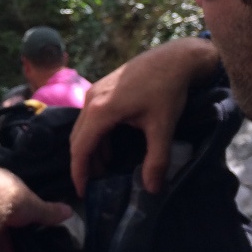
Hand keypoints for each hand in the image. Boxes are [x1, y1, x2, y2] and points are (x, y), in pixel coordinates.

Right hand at [70, 38, 219, 195]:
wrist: (174, 58)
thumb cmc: (167, 90)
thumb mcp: (162, 127)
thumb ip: (156, 160)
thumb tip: (152, 190)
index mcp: (100, 111)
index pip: (81, 148)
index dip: (79, 173)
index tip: (83, 193)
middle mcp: (90, 101)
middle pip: (77, 139)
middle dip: (83, 164)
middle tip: (94, 185)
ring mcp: (94, 92)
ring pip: (83, 128)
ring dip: (91, 150)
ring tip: (104, 169)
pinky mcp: (101, 89)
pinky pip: (90, 118)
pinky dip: (96, 136)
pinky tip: (111, 146)